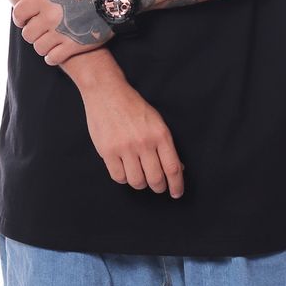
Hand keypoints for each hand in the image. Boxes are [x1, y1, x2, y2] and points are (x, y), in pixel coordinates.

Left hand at [12, 0, 114, 65]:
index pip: (18, 13)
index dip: (19, 17)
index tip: (25, 18)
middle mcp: (51, 17)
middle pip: (27, 34)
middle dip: (32, 32)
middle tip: (40, 30)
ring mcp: (62, 33)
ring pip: (38, 48)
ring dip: (42, 45)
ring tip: (49, 40)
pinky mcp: (74, 46)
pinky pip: (53, 59)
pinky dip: (52, 57)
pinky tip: (57, 51)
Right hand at [82, 79, 185, 198]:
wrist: (107, 92)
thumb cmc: (133, 107)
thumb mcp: (156, 121)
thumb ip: (166, 145)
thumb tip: (178, 168)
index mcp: (160, 134)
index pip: (173, 168)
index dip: (177, 185)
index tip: (176, 193)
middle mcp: (144, 142)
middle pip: (156, 179)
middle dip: (159, 187)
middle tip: (157, 186)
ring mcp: (125, 147)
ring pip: (137, 182)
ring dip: (140, 183)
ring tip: (139, 174)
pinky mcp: (108, 151)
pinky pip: (119, 177)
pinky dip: (124, 178)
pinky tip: (125, 169)